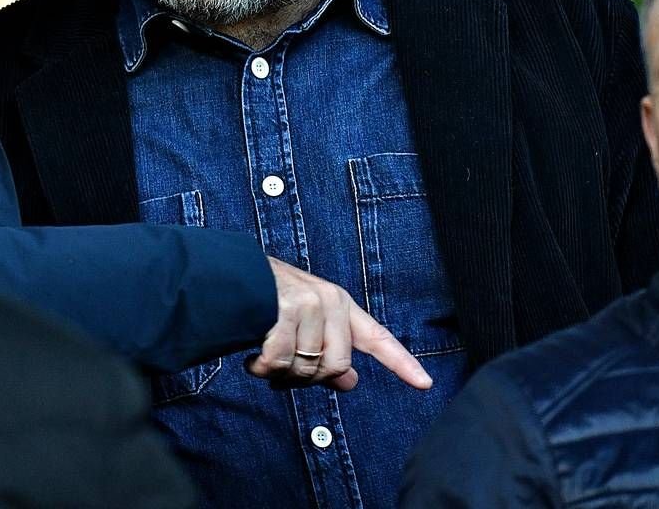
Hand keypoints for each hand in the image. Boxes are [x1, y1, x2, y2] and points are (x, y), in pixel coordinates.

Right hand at [246, 257, 432, 391]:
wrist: (233, 275)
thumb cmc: (270, 301)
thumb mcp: (306, 322)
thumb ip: (329, 351)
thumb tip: (350, 382)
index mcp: (340, 304)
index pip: (376, 338)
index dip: (401, 363)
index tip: (425, 384)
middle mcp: (329, 301)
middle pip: (336, 365)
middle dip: (308, 377)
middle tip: (285, 372)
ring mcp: (308, 304)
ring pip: (306, 367)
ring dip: (280, 373)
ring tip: (265, 359)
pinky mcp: (284, 310)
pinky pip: (280, 361)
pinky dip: (263, 368)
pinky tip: (253, 359)